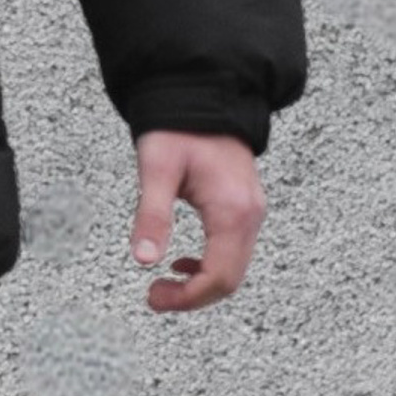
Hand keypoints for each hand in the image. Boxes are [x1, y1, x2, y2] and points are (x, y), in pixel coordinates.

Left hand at [129, 128, 265, 312]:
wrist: (204, 97)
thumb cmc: (178, 129)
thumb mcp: (157, 170)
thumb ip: (152, 215)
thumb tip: (143, 259)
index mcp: (232, 211)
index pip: (219, 276)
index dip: (187, 297)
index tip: (153, 298)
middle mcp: (250, 215)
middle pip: (231, 280)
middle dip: (193, 297)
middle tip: (154, 296)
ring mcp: (252, 213)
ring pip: (234, 269)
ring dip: (201, 284)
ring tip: (164, 283)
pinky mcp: (245, 208)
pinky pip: (234, 251)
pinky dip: (210, 266)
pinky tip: (182, 262)